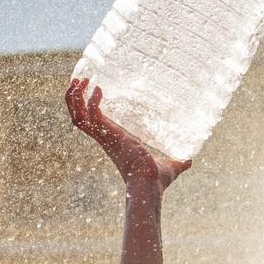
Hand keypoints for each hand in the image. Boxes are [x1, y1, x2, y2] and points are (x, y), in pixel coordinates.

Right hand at [67, 78, 189, 190]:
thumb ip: (178, 161)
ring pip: (77, 116)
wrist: (151, 184)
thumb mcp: (168, 166)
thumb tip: (190, 160)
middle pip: (77, 116)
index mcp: (114, 142)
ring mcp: (105, 138)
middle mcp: (105, 139)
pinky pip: (91, 116)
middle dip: (74, 98)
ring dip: (74, 97)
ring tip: (79, 80)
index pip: (91, 123)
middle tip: (78, 80)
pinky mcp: (108, 135)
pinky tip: (99, 89)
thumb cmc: (157, 180)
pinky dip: (91, 102)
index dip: (85, 107)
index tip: (88, 89)